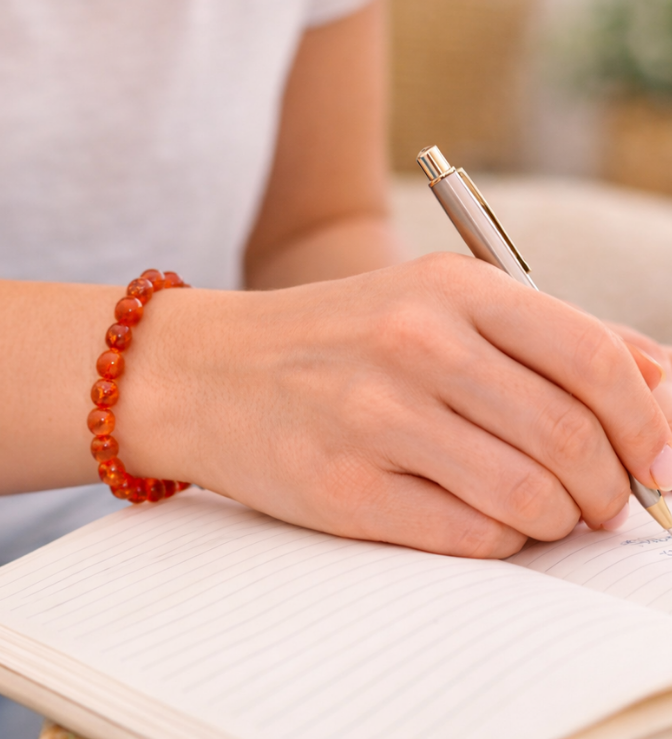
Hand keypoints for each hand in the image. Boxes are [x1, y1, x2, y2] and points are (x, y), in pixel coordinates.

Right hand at [123, 253, 671, 558]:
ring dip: (556, 519)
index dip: (651, 422)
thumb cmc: (327, 340)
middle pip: (570, 436)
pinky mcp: (342, 487)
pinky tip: (481, 520)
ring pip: (528, 496)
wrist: (203, 371)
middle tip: (602, 501)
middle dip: (609, 488)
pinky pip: (468, 536)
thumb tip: (658, 386)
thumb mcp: (428, 301)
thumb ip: (541, 334)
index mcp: (449, 288)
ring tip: (541, 512)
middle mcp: (413, 344)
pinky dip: (498, 540)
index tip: (662, 462)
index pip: (594, 357)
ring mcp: (373, 416)